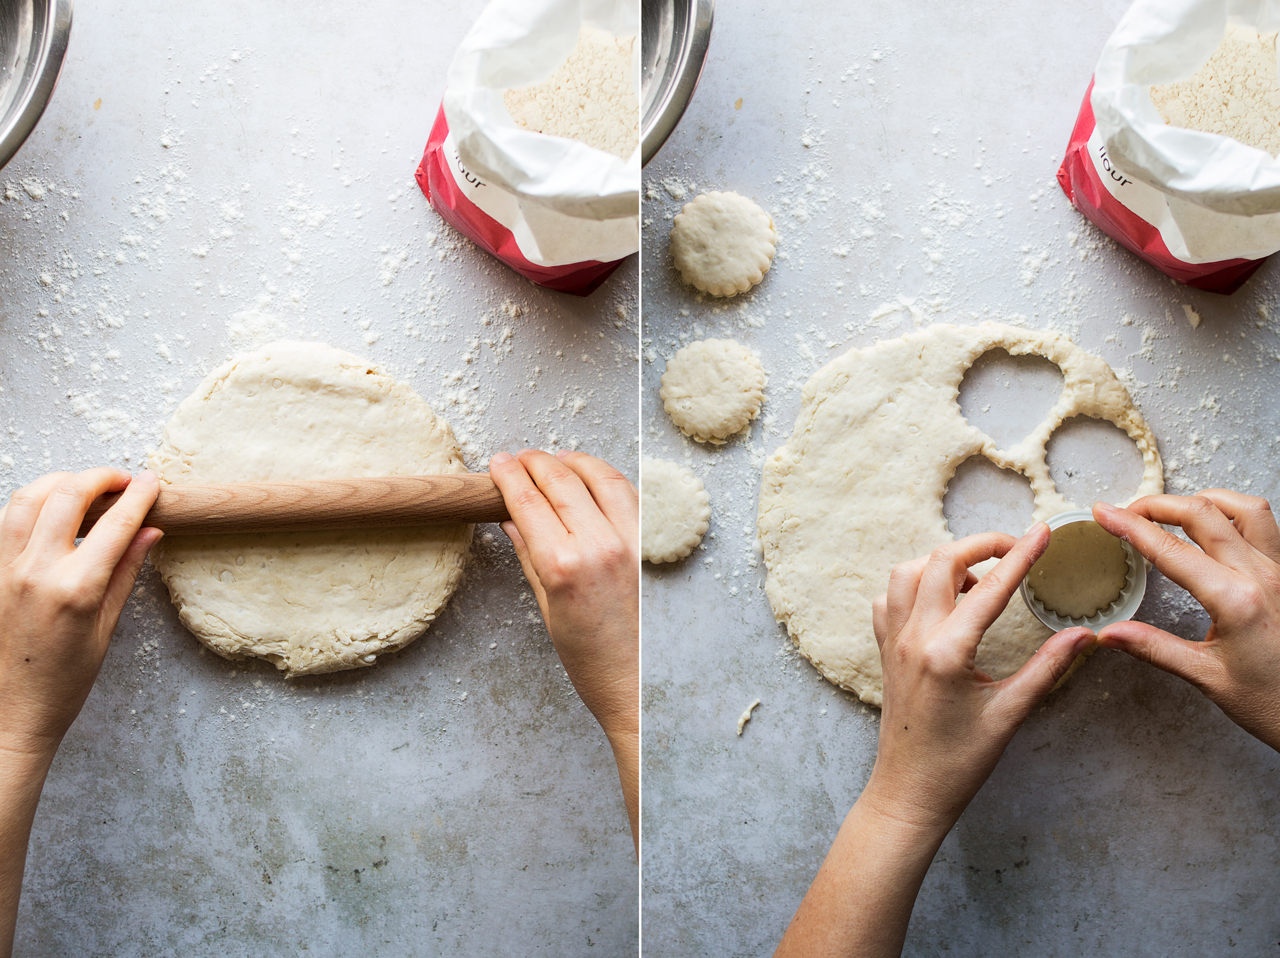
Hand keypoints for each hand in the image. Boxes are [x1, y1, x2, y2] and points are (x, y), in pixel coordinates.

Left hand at [0, 468, 161, 756]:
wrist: (11, 713)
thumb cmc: (62, 681)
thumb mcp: (106, 626)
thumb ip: (126, 571)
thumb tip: (148, 532)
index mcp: (74, 588)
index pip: (115, 524)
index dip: (139, 496)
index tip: (153, 483)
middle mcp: (35, 572)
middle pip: (67, 494)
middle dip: (100, 476)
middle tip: (122, 480)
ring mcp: (5, 570)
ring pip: (28, 497)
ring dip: (60, 482)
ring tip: (85, 488)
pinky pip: (6, 521)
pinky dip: (32, 505)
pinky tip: (53, 512)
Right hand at [488, 449, 637, 847]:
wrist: (642, 687)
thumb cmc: (593, 661)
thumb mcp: (548, 609)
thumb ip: (530, 556)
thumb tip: (512, 519)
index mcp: (564, 565)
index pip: (528, 500)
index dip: (509, 476)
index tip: (498, 463)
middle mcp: (601, 545)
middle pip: (561, 480)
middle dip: (536, 462)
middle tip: (520, 458)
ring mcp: (634, 541)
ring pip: (601, 477)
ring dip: (574, 462)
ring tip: (556, 460)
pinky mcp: (655, 543)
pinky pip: (631, 495)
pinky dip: (607, 479)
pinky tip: (593, 479)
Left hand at [864, 526, 1094, 831]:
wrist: (909, 792)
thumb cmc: (958, 762)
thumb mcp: (1009, 714)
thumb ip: (1047, 669)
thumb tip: (1085, 635)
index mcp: (946, 653)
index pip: (989, 588)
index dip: (1021, 555)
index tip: (1044, 532)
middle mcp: (912, 638)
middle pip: (940, 562)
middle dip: (980, 545)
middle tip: (1015, 548)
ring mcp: (892, 641)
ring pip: (908, 572)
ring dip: (944, 562)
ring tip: (979, 580)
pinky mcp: (883, 649)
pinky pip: (890, 597)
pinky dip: (915, 585)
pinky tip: (943, 602)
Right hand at [1093, 492, 1279, 750]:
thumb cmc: (1274, 703)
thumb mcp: (1208, 678)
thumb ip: (1155, 648)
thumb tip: (1110, 634)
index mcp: (1236, 601)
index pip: (1171, 550)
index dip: (1130, 527)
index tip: (1104, 513)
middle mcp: (1263, 577)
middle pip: (1205, 514)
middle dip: (1160, 504)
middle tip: (1129, 512)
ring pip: (1246, 509)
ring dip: (1205, 500)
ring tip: (1175, 511)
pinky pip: (1268, 527)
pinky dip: (1237, 515)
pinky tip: (1217, 529)